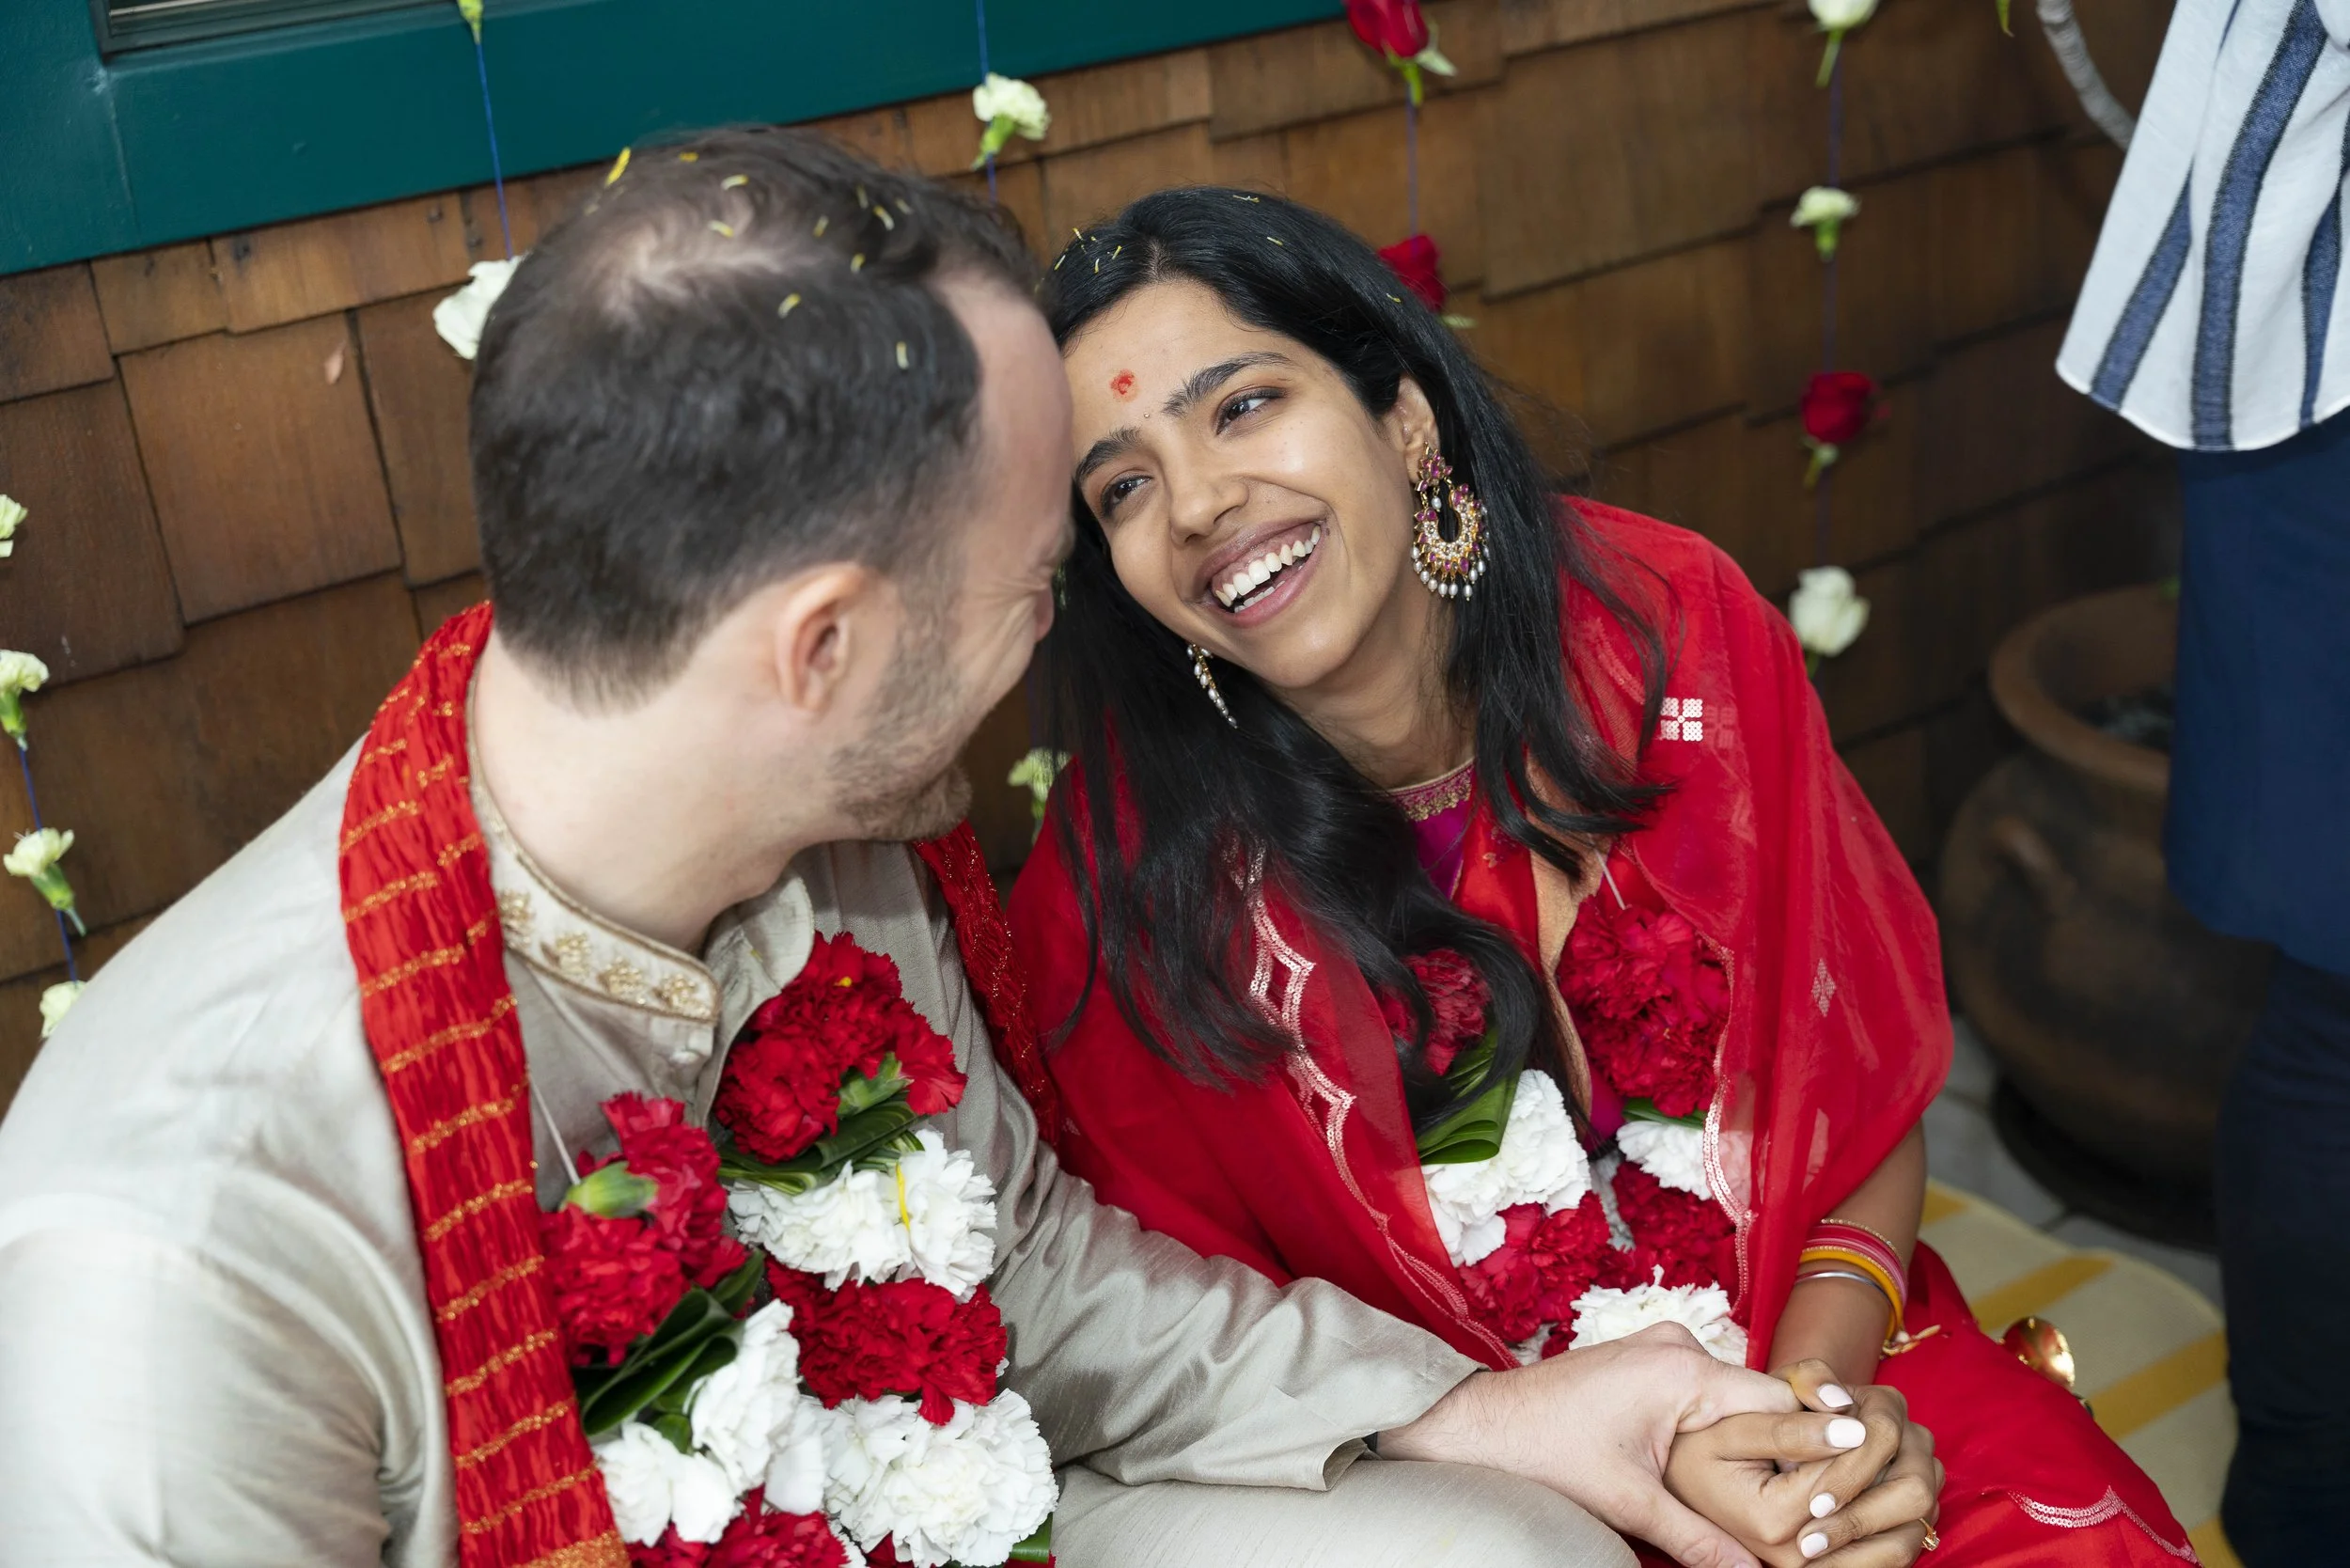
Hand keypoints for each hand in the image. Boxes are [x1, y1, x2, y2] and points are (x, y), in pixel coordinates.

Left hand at [1382, 1324, 1801, 1567]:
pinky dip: (1722, 1428)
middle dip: (1789, 1448)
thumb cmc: (1541, 1451)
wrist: (1476, 1424)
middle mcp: (1678, 1346)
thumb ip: (1699, 1539)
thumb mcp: (1628, 1503)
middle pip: (1761, 1400)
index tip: (1855, 1473)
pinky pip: (1705, 1394)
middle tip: (1826, 1494)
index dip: (1818, 1443)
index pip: (1780, 1402)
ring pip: (1733, 1398)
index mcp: (1682, 1369)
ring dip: (1755, 1440)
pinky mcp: (1646, 1363)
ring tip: (1788, 1488)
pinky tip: (1735, 1468)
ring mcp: (1660, 1349)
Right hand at [1659, 1403, 1873, 1565]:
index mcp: (1772, 1519)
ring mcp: (1802, 1567)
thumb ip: (1791, 1427)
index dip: (1860, 1429)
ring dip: (1881, 1486)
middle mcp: (1791, 1557)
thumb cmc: (1696, 1445)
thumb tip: (1856, 1430)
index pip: (1847, 1470)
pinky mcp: (1809, 1567)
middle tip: (1862, 1422)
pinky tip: (1858, 1480)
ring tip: (1861, 1450)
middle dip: (1875, 1457)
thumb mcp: (1734, 1425)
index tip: (1852, 1404)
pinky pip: (1867, 1547)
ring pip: (1878, 1529)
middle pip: (1867, 1501)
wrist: (1674, 1479)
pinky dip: (1874, 1510)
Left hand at [1775, 1361, 1941, 1565]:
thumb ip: (1806, 1382)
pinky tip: (1825, 1567)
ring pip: (1916, 1522)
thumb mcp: (1782, 1388)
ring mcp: (1921, 1481)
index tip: (1813, 1505)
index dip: (1850, 1473)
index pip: (1883, 1436)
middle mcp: (1914, 1442)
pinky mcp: (1915, 1516)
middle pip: (1913, 1486)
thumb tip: (1838, 1402)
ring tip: (1811, 1560)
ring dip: (1864, 1547)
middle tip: (1807, 1543)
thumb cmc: (1781, 1411)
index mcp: (1886, 1404)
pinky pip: (1905, 1547)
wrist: (1785, 1441)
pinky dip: (1867, 1561)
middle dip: (1860, 1518)